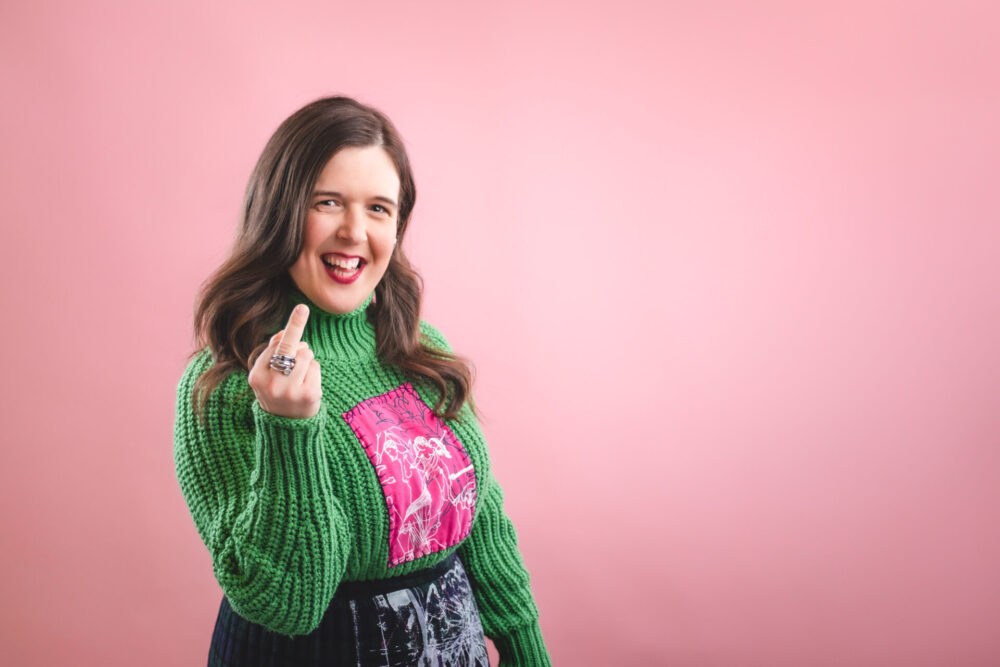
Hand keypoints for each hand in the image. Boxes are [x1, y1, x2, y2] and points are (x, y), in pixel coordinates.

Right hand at [247, 304, 322, 418]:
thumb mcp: (265, 374)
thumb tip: (286, 333)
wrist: (286, 426)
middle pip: (295, 348)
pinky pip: (316, 368)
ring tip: (300, 376)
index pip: (276, 345)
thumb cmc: (276, 391)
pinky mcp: (309, 396)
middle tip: (300, 335)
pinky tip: (307, 386)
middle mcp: (271, 384)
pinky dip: (314, 372)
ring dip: (307, 360)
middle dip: (299, 343)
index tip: (303, 307)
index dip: (293, 326)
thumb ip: (272, 351)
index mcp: (256, 377)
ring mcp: (290, 392)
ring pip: (307, 356)